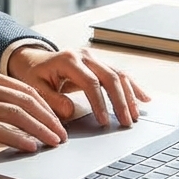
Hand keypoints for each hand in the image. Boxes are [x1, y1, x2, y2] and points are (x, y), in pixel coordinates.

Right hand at [0, 68, 68, 151]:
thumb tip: (21, 118)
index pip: (26, 90)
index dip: (46, 106)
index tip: (58, 121)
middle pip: (26, 101)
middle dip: (48, 119)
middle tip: (62, 134)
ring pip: (16, 114)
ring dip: (39, 129)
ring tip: (53, 142)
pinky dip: (17, 138)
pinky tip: (29, 146)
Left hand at [6, 46, 149, 127]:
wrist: (34, 60)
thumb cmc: (35, 75)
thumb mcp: (36, 88)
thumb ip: (52, 100)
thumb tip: (70, 112)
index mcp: (68, 60)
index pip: (90, 82)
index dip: (100, 103)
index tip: (104, 121)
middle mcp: (84, 55)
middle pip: (109, 77)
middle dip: (120, 101)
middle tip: (126, 122)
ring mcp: (94, 57)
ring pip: (118, 74)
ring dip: (129, 95)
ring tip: (135, 115)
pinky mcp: (99, 63)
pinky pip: (119, 74)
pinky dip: (132, 87)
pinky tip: (144, 98)